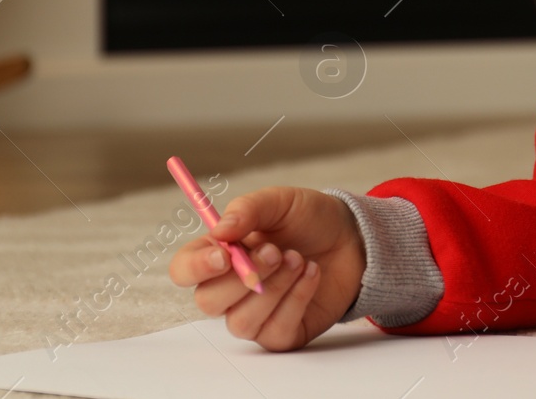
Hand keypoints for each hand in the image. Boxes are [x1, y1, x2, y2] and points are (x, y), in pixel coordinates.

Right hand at [169, 186, 365, 351]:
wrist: (351, 238)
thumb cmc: (309, 219)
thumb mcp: (281, 201)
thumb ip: (249, 209)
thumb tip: (220, 231)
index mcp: (219, 254)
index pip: (184, 270)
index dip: (196, 267)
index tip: (223, 254)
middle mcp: (230, 290)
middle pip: (208, 302)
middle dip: (244, 276)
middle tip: (276, 250)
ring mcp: (255, 315)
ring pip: (241, 321)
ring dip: (274, 288)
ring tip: (299, 259)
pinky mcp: (282, 333)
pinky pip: (276, 330)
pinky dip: (297, 299)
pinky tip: (312, 274)